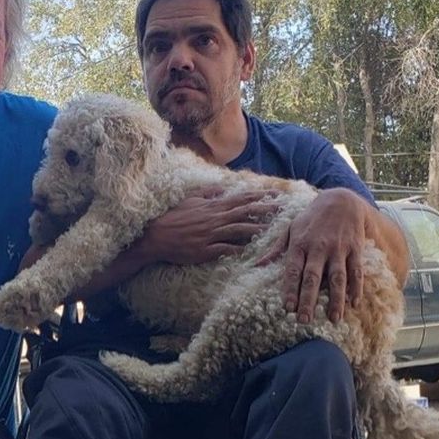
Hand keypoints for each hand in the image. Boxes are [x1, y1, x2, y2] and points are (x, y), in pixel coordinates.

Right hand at [140, 186, 283, 265]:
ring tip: (270, 230)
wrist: (157, 236)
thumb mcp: (190, 200)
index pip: (240, 198)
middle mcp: (214, 219)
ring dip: (255, 229)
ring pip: (238, 230)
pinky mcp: (205, 250)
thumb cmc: (173, 217)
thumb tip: (220, 188)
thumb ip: (207, 194)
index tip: (274, 193)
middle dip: (264, 209)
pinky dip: (237, 249)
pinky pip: (224, 249)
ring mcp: (210, 235)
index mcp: (212, 206)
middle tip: (281, 208)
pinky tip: (249, 251)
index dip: (258, 195)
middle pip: (244, 212)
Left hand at [257, 188, 369, 322]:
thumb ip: (275, 249)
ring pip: (337, 277)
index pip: (293, 270)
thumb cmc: (312, 218)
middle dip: (308, 300)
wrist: (342, 200)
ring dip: (336, 299)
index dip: (290, 289)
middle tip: (304, 320)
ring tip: (334, 319)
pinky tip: (354, 304)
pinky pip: (356, 271)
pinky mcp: (355, 248)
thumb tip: (255, 265)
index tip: (287, 308)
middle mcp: (319, 247)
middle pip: (313, 277)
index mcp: (300, 244)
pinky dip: (357, 288)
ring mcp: (338, 248)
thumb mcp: (291, 228)